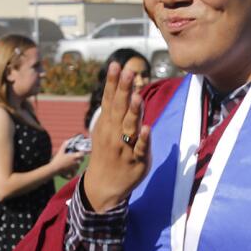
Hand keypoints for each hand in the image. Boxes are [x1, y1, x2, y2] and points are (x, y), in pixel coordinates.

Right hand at [51, 144, 85, 176]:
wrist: (54, 169)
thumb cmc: (57, 160)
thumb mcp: (60, 152)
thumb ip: (64, 146)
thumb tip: (67, 141)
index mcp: (74, 157)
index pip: (82, 154)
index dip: (81, 153)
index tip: (80, 153)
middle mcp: (75, 163)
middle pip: (81, 161)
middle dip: (80, 159)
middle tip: (76, 158)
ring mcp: (74, 169)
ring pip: (78, 167)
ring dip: (76, 166)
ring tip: (72, 165)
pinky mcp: (72, 173)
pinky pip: (74, 173)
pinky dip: (73, 173)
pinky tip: (70, 172)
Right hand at [82, 60, 150, 210]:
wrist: (103, 186)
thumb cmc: (108, 153)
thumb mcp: (105, 130)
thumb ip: (114, 110)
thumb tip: (120, 87)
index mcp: (107, 124)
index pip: (110, 100)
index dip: (113, 83)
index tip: (116, 65)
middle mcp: (114, 133)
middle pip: (119, 109)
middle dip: (123, 90)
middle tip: (128, 71)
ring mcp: (125, 147)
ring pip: (130, 127)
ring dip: (133, 112)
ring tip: (136, 96)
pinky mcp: (137, 161)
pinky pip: (140, 149)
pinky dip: (143, 139)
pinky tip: (147, 127)